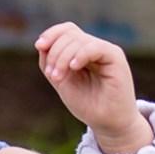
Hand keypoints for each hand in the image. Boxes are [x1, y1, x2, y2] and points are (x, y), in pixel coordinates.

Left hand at [35, 21, 148, 153]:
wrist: (109, 123)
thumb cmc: (87, 104)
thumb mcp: (62, 80)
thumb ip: (51, 62)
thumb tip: (42, 44)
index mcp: (82, 51)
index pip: (66, 30)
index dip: (51, 34)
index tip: (39, 46)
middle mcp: (94, 48)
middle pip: (69, 34)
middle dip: (55, 52)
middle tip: (53, 76)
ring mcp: (106, 51)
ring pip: (79, 40)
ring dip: (62, 58)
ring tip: (58, 78)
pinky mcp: (116, 58)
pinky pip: (95, 47)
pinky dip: (80, 55)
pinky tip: (73, 68)